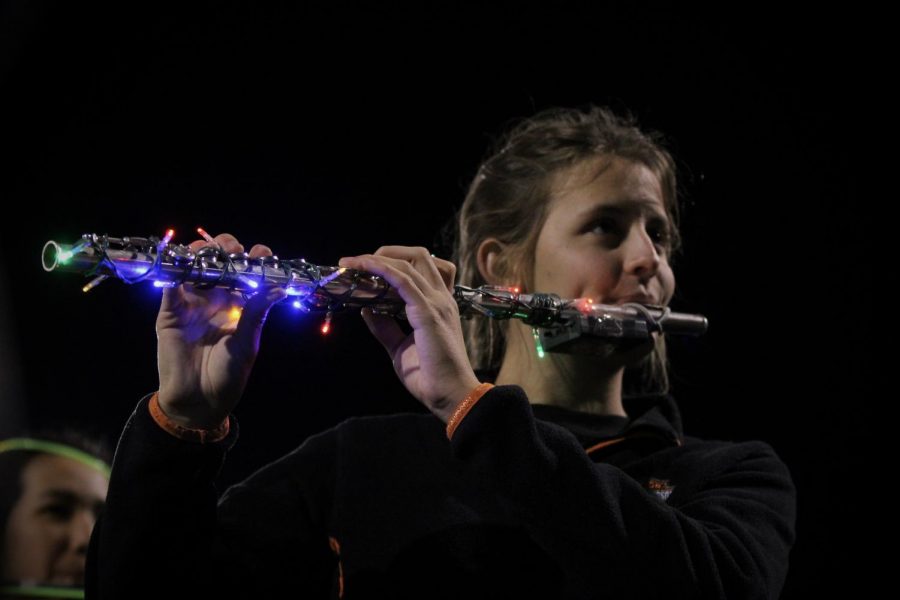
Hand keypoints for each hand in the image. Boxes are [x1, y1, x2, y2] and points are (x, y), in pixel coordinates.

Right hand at [156, 233, 285, 428]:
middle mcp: (217, 298)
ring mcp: (193, 302)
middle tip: (232, 249)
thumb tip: (279, 287)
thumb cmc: (229, 375)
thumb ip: (256, 313)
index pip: (249, 272)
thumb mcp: (246, 343)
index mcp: (241, 304)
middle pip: (220, 262)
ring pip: (193, 267)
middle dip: (227, 247)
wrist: (199, 402)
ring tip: (206, 250)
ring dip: (199, 253)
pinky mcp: (170, 312)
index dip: (255, 258)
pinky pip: (169, 287)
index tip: (262, 253)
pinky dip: (172, 271)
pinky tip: (179, 262)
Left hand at [338, 247, 479, 422]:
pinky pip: (402, 280)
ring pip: (407, 263)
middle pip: (419, 255)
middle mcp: (440, 298)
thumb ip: (385, 326)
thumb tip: (365, 308)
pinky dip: (381, 269)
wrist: (450, 395)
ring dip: (376, 259)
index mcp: (438, 305)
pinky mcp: (428, 312)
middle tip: (359, 263)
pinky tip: (363, 267)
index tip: (366, 268)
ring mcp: (437, 303)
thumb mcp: (399, 347)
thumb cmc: (430, 376)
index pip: (421, 268)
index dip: (394, 261)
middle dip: (387, 252)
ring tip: (351, 263)